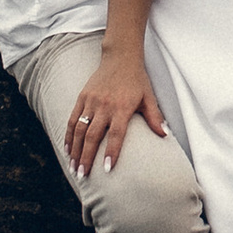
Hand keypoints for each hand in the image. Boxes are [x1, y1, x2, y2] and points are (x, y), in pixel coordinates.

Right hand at [66, 52, 164, 176]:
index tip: (107, 169)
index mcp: (122, 107)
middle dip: (86, 157)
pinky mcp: (82, 97)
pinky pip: (72, 119)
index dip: (111, 152)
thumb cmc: (137, 79)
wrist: (120, 57)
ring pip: (79, 129)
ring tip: (73, 167)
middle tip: (83, 175)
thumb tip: (165, 136)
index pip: (116, 134)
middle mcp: (104, 105)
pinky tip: (67, 149)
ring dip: (75, 150)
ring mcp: (91, 101)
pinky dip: (68, 135)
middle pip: (92, 136)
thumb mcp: (149, 97)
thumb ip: (155, 117)